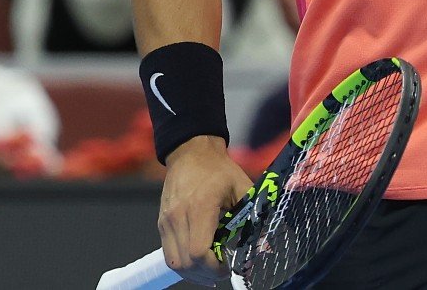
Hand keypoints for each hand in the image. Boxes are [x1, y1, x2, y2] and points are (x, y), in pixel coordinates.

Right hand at [158, 136, 255, 285]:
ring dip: (193, 273)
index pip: (199, 252)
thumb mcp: (242, 188)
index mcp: (200, 207)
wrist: (191, 152)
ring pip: (174, 263)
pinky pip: (169, 254)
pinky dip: (183, 264)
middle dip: (206, 274)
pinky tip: (198, 262)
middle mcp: (178, 216)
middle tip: (223, 270)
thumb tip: (264, 247)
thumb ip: (253, 217)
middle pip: (186, 263)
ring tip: (211, 270)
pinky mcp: (162, 223)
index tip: (228, 266)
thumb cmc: (219, 170)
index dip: (214, 267)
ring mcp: (167, 221)